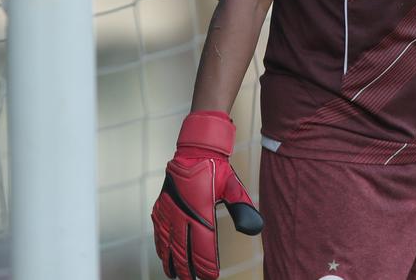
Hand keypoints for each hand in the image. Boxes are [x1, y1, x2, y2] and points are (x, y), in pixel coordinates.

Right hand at [151, 111, 263, 278]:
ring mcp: (169, 209)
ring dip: (171, 261)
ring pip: (168, 242)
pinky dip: (160, 246)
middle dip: (187, 268)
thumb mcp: (233, 186)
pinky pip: (159, 230)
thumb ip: (242, 207)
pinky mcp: (161, 205)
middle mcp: (182, 211)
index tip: (210, 277)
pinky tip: (163, 255)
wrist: (196, 148)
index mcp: (201, 210)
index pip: (203, 246)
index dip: (206, 265)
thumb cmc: (216, 168)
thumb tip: (255, 229)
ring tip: (175, 275)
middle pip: (183, 249)